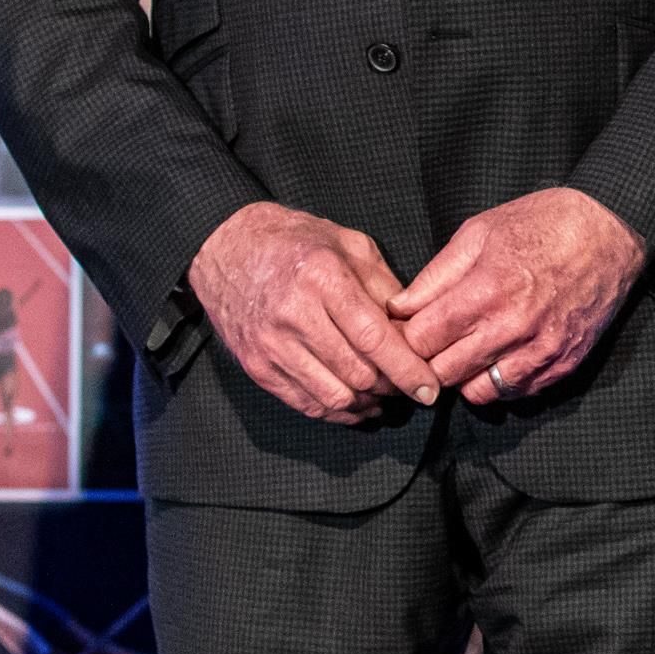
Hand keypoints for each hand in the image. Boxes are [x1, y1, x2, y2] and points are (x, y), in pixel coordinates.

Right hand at [189, 200, 440, 422]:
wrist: (226, 247)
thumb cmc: (295, 241)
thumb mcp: (348, 244)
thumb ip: (383, 285)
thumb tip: (413, 328)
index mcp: (322, 278)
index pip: (374, 338)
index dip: (407, 369)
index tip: (428, 387)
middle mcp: (294, 315)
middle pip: (357, 373)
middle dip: (391, 387)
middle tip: (408, 385)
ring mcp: (271, 345)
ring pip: (333, 395)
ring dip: (366, 404)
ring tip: (384, 396)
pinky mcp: (256, 366)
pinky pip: (304, 403)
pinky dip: (336, 411)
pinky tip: (354, 404)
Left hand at [395, 188, 650, 404]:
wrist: (610, 230)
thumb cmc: (542, 223)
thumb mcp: (479, 232)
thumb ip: (436, 276)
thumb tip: (399, 308)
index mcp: (486, 289)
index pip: (421, 340)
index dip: (405, 337)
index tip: (406, 331)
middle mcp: (513, 327)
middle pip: (443, 372)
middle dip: (429, 360)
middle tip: (431, 345)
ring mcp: (541, 350)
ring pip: (478, 392)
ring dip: (464, 377)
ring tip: (465, 353)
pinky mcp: (563, 363)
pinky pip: (517, 394)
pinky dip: (500, 383)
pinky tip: (499, 357)